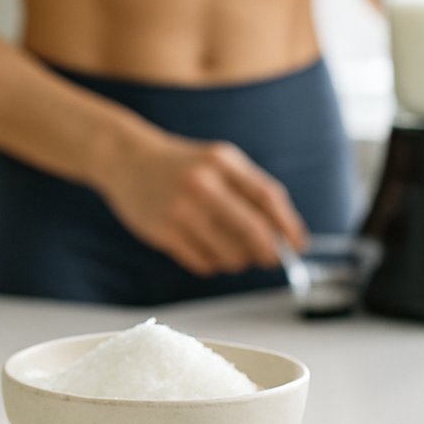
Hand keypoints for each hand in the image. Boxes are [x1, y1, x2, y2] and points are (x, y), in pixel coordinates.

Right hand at [95, 130, 307, 276]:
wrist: (126, 159)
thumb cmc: (180, 164)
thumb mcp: (218, 161)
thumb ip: (250, 190)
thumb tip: (283, 234)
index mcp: (221, 162)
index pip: (268, 198)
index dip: (288, 226)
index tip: (298, 245)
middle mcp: (202, 185)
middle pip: (253, 232)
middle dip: (269, 252)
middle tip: (271, 259)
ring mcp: (180, 210)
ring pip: (229, 254)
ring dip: (238, 260)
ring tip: (231, 251)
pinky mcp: (163, 232)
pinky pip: (203, 263)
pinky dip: (212, 264)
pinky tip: (206, 250)